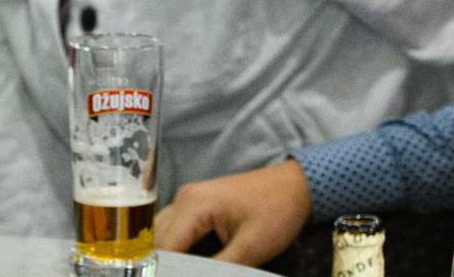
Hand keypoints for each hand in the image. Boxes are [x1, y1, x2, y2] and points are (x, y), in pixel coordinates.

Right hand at [155, 160, 310, 264]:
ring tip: (177, 270)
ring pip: (162, 235)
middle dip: (162, 265)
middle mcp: (184, 199)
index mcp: (193, 205)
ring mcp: (189, 200)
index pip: (163, 248)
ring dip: (167, 258)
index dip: (162, 271)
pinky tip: (184, 265)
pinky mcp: (197, 205)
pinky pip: (175, 230)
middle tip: (173, 274)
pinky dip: (175, 249)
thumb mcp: (250, 249)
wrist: (296, 185)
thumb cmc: (277, 212)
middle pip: (157, 241)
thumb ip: (217, 270)